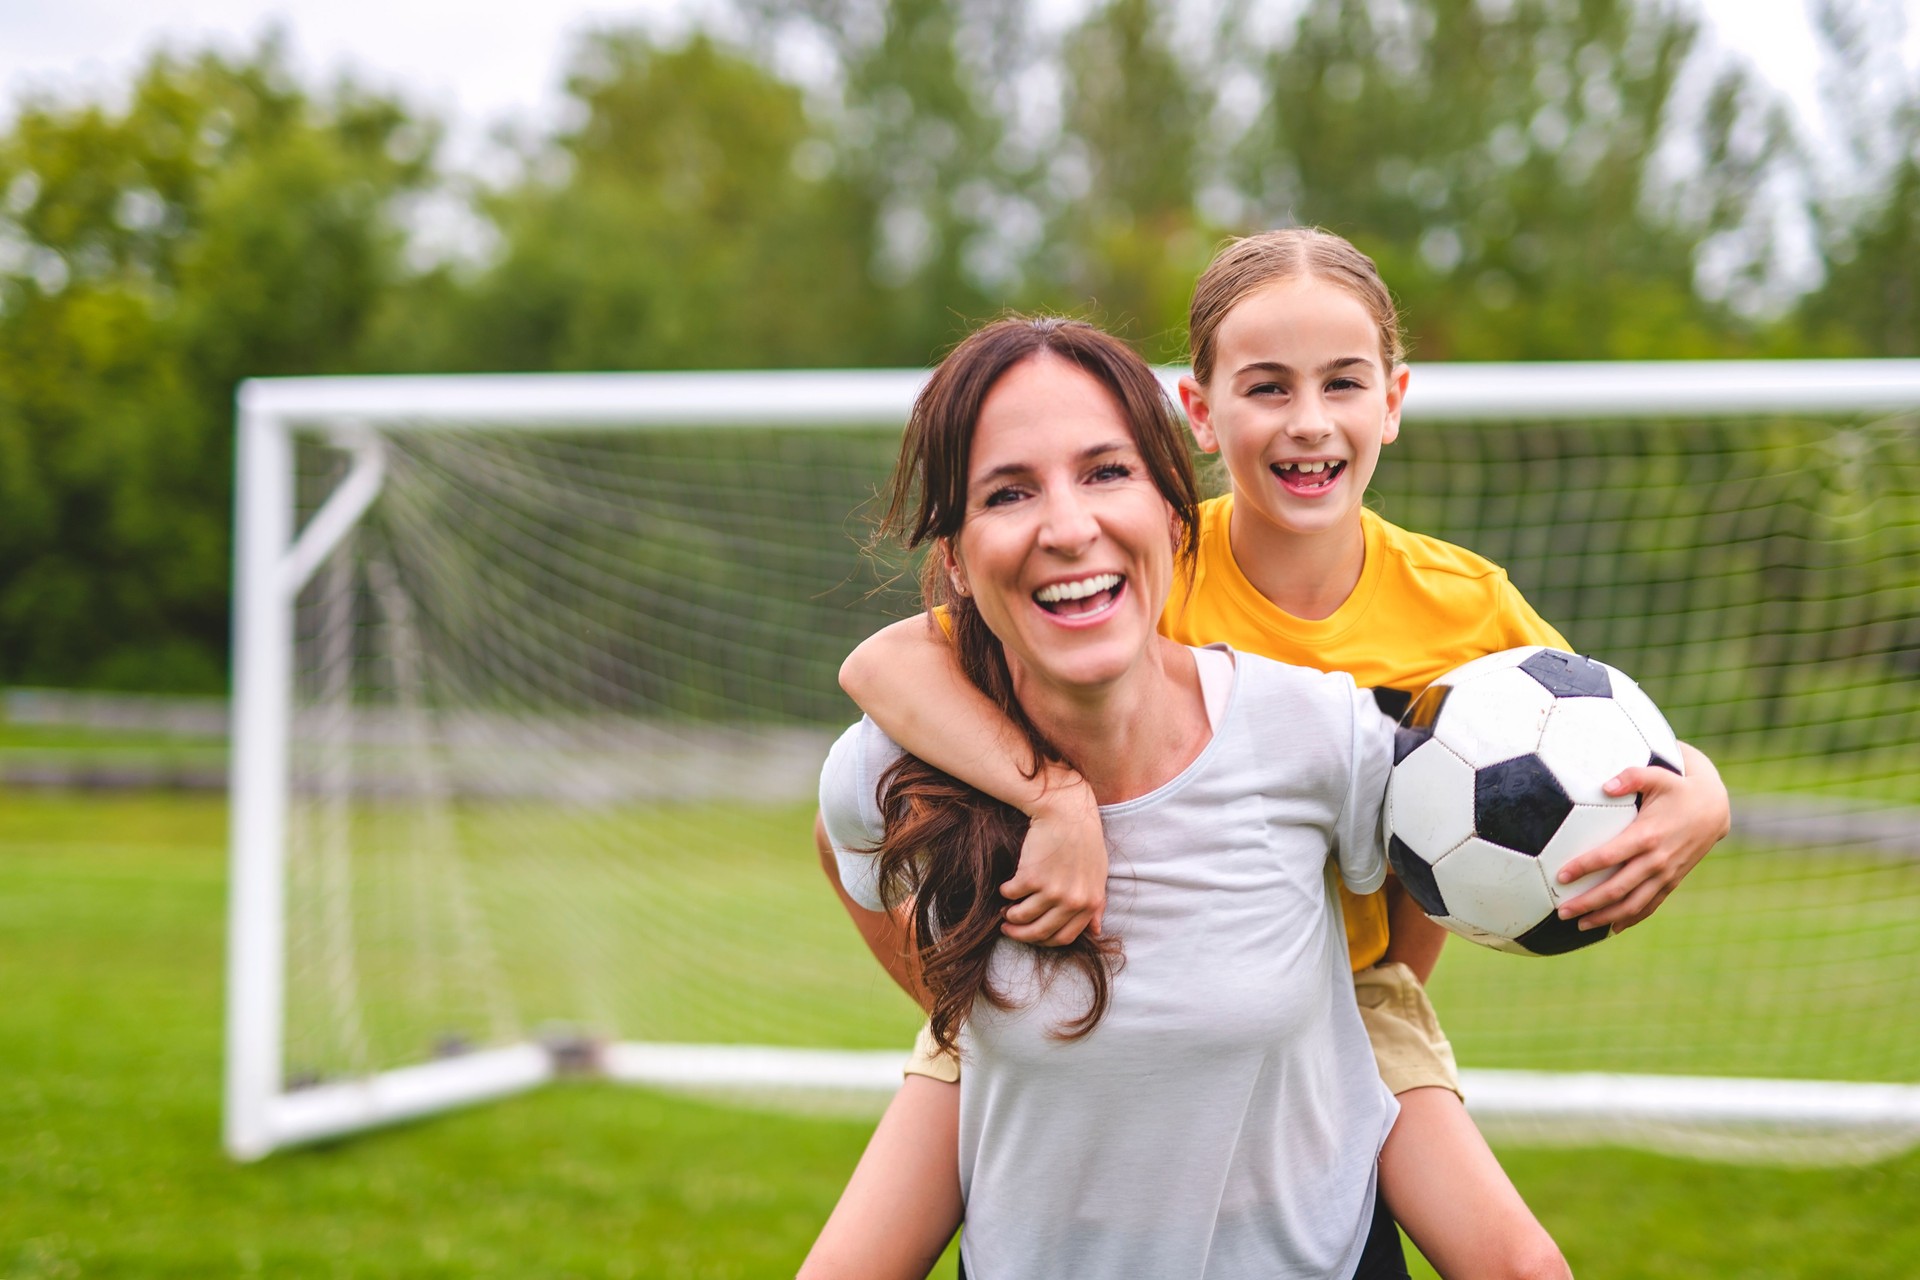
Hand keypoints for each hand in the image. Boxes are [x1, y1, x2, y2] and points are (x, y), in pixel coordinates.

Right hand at [999, 779, 1106, 945]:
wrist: (1066, 810)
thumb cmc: (1084, 839)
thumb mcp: (1098, 873)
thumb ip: (1097, 903)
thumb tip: (1097, 931)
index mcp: (1090, 903)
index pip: (1064, 938)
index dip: (1043, 940)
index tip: (1031, 934)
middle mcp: (1072, 901)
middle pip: (1040, 932)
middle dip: (1020, 934)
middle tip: (1008, 928)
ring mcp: (1052, 891)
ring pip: (1021, 916)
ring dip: (1009, 915)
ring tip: (1006, 909)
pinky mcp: (1032, 877)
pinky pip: (1010, 894)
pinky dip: (1005, 892)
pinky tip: (1006, 886)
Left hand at [1553, 742, 1730, 932]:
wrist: (1713, 809)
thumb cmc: (1677, 789)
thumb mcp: (1657, 776)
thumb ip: (1631, 777)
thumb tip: (1605, 785)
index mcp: (1647, 835)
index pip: (1610, 856)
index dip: (1585, 867)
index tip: (1561, 876)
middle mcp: (1657, 860)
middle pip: (1617, 888)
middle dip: (1588, 902)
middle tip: (1561, 911)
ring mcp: (1666, 874)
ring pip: (1633, 903)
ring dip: (1605, 916)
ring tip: (1579, 925)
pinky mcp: (1672, 881)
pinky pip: (1651, 905)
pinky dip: (1631, 918)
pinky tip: (1612, 928)